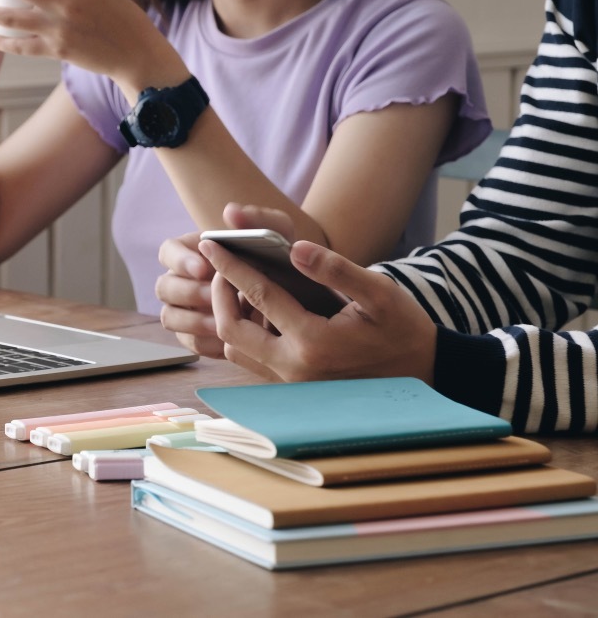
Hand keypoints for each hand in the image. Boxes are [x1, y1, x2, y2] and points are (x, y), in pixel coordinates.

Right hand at [156, 203, 296, 356]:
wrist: (296, 292)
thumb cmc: (278, 257)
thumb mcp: (277, 234)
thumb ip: (258, 219)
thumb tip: (231, 211)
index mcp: (191, 251)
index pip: (167, 251)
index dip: (180, 260)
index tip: (205, 268)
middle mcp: (181, 280)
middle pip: (164, 287)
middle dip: (189, 293)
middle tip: (215, 297)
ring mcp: (185, 309)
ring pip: (169, 317)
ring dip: (193, 320)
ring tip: (222, 322)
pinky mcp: (196, 335)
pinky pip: (189, 343)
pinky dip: (206, 342)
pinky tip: (229, 341)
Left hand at [200, 236, 437, 384]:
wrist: (422, 373)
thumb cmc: (403, 329)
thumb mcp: (379, 294)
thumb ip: (336, 270)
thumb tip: (297, 249)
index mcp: (313, 341)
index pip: (258, 296)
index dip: (230, 266)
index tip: (210, 243)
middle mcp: (294, 367)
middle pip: (230, 329)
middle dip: (218, 293)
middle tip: (222, 266)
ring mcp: (290, 383)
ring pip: (235, 350)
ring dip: (228, 316)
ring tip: (236, 286)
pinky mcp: (292, 388)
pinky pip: (251, 361)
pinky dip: (243, 334)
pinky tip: (255, 311)